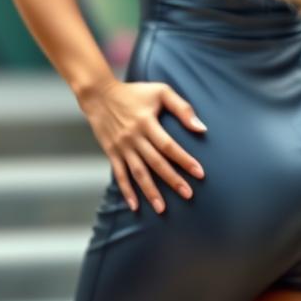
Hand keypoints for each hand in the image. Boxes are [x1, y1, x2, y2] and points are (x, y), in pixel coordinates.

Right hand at [78, 78, 206, 213]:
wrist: (98, 94)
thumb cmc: (134, 92)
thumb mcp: (159, 91)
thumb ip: (182, 108)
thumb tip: (202, 129)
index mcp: (147, 122)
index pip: (168, 145)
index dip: (184, 160)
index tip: (200, 174)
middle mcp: (134, 136)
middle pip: (155, 162)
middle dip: (172, 180)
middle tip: (188, 195)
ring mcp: (121, 146)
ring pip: (138, 172)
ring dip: (150, 191)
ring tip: (162, 208)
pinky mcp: (111, 152)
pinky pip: (119, 174)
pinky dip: (126, 191)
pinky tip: (135, 206)